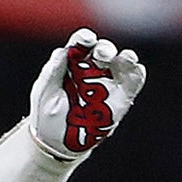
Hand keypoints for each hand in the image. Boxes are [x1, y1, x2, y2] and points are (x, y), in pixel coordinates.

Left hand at [28, 28, 146, 160]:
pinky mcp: (121, 98)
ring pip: (122, 62)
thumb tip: (63, 51)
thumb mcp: (44, 93)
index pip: (81, 43)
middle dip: (105, 49)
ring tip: (127, 59)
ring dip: (126, 57)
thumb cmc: (47, 114)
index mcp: (71, 63)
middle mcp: (92, 68)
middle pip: (103, 50)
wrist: (56, 143)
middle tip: (102, 56)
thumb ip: (53, 72)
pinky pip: (133, 81)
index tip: (86, 40)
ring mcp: (108, 82)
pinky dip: (137, 73)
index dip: (85, 38)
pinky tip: (136, 70)